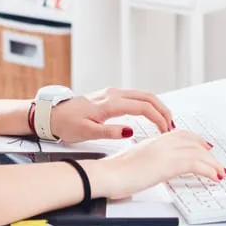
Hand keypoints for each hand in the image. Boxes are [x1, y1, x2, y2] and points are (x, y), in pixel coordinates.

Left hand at [49, 88, 173, 143]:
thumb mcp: (87, 132)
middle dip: (163, 110)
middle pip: (147, 96)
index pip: (143, 107)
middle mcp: (113, 94)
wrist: (52, 114)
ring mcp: (112, 93)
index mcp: (110, 103)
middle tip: (172, 125)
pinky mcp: (110, 95)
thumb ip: (109, 131)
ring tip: (166, 121)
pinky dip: (148, 103)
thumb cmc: (67, 124)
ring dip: (157, 106)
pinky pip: (135, 96)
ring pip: (142, 94)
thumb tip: (130, 131)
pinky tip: (151, 113)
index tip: (166, 131)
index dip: (158, 118)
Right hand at [86, 130, 225, 200]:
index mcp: (153, 141)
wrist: (107, 173)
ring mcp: (165, 151)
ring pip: (198, 152)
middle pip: (192, 141)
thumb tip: (150, 169)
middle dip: (207, 151)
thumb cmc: (114, 171)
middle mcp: (161, 142)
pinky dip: (209, 170)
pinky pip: (196, 164)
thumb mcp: (134, 162)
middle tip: (217, 161)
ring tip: (220, 172)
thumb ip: (146, 161)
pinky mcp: (168, 163)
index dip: (195, 140)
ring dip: (212, 163)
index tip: (203, 146)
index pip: (180, 135)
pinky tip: (214, 177)